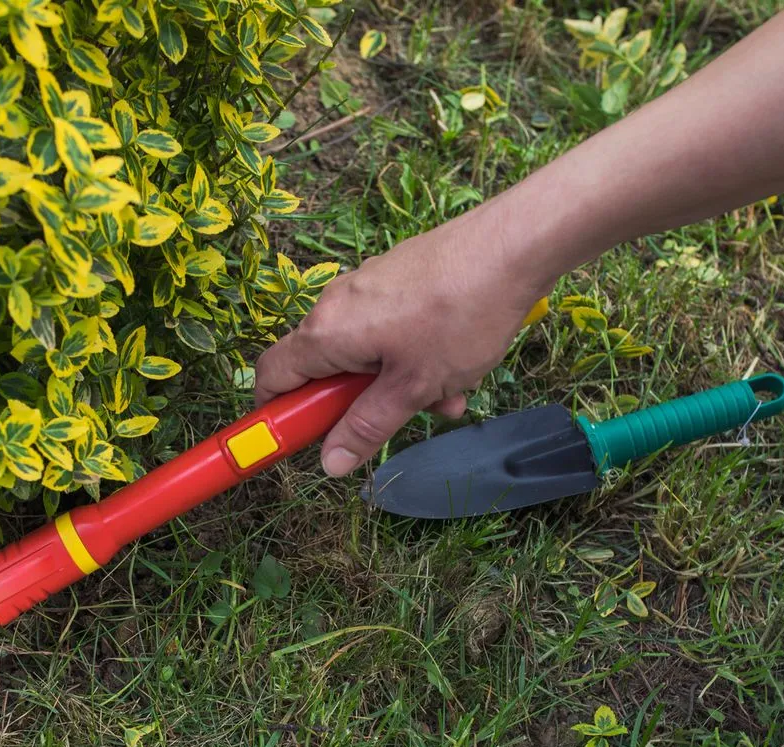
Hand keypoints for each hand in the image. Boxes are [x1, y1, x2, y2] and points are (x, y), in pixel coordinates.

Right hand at [252, 202, 552, 476]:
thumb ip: (368, 426)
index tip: (303, 440)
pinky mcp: (397, 277)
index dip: (277, 414)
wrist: (513, 246)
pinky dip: (413, 355)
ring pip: (365, 352)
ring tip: (445, 396)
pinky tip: (457, 367)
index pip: (271, 376)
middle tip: (397, 418)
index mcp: (326, 332)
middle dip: (358, 403)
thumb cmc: (460, 316)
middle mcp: (336, 304)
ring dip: (396, 384)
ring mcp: (367, 286)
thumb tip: (330, 462)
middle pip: (323, 368)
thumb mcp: (413, 387)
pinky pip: (389, 329)